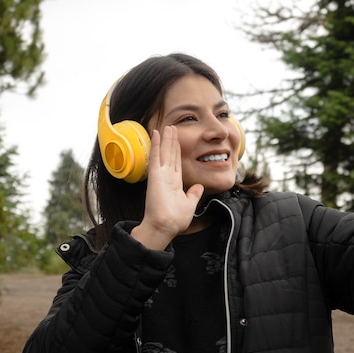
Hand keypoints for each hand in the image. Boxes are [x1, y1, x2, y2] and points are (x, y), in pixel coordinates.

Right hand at [131, 126, 203, 249]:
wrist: (166, 226)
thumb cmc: (175, 219)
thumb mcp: (189, 204)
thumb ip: (194, 194)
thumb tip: (199, 187)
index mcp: (175, 183)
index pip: (177, 163)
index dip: (177, 151)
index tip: (178, 141)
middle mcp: (167, 177)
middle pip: (170, 155)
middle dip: (172, 141)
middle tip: (172, 127)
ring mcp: (160, 175)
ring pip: (164, 152)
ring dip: (165, 139)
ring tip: (167, 126)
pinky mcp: (154, 175)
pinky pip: (155, 156)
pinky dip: (156, 144)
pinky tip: (156, 133)